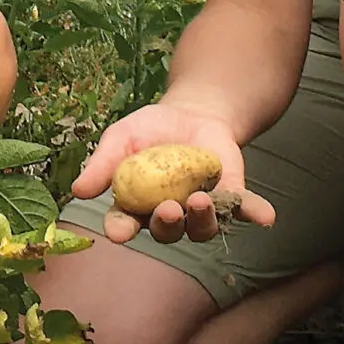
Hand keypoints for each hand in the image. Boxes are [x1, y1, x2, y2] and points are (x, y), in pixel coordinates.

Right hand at [70, 102, 272, 245]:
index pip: (125, 224)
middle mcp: (168, 216)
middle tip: (167, 209)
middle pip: (166, 232)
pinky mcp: (230, 196)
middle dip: (166, 225)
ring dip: (202, 220)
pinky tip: (266, 216)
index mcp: (136, 207)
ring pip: (201, 228)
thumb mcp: (121, 138)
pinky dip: (255, 213)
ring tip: (200, 201)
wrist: (192, 111)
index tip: (118, 231)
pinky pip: (242, 210)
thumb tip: (77, 189)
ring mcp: (201, 209)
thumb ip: (102, 164)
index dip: (121, 230)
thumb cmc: (150, 129)